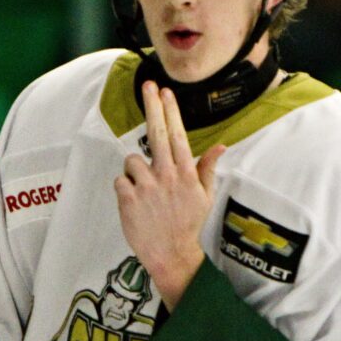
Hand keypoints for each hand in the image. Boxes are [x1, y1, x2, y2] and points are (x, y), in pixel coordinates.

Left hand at [114, 82, 225, 308]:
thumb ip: (208, 168)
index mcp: (186, 173)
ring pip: (131, 161)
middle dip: (152, 106)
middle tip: (149, 85)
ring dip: (134, 171)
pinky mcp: (128, 199)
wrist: (172, 255)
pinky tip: (135, 203)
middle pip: (156, 133)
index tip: (166, 91)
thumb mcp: (205, 196)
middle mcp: (167, 175)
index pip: (177, 134)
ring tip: (144, 192)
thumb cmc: (188, 224)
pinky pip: (120, 180)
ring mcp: (146, 186)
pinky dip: (124, 188)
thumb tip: (221, 145)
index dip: (170, 111)